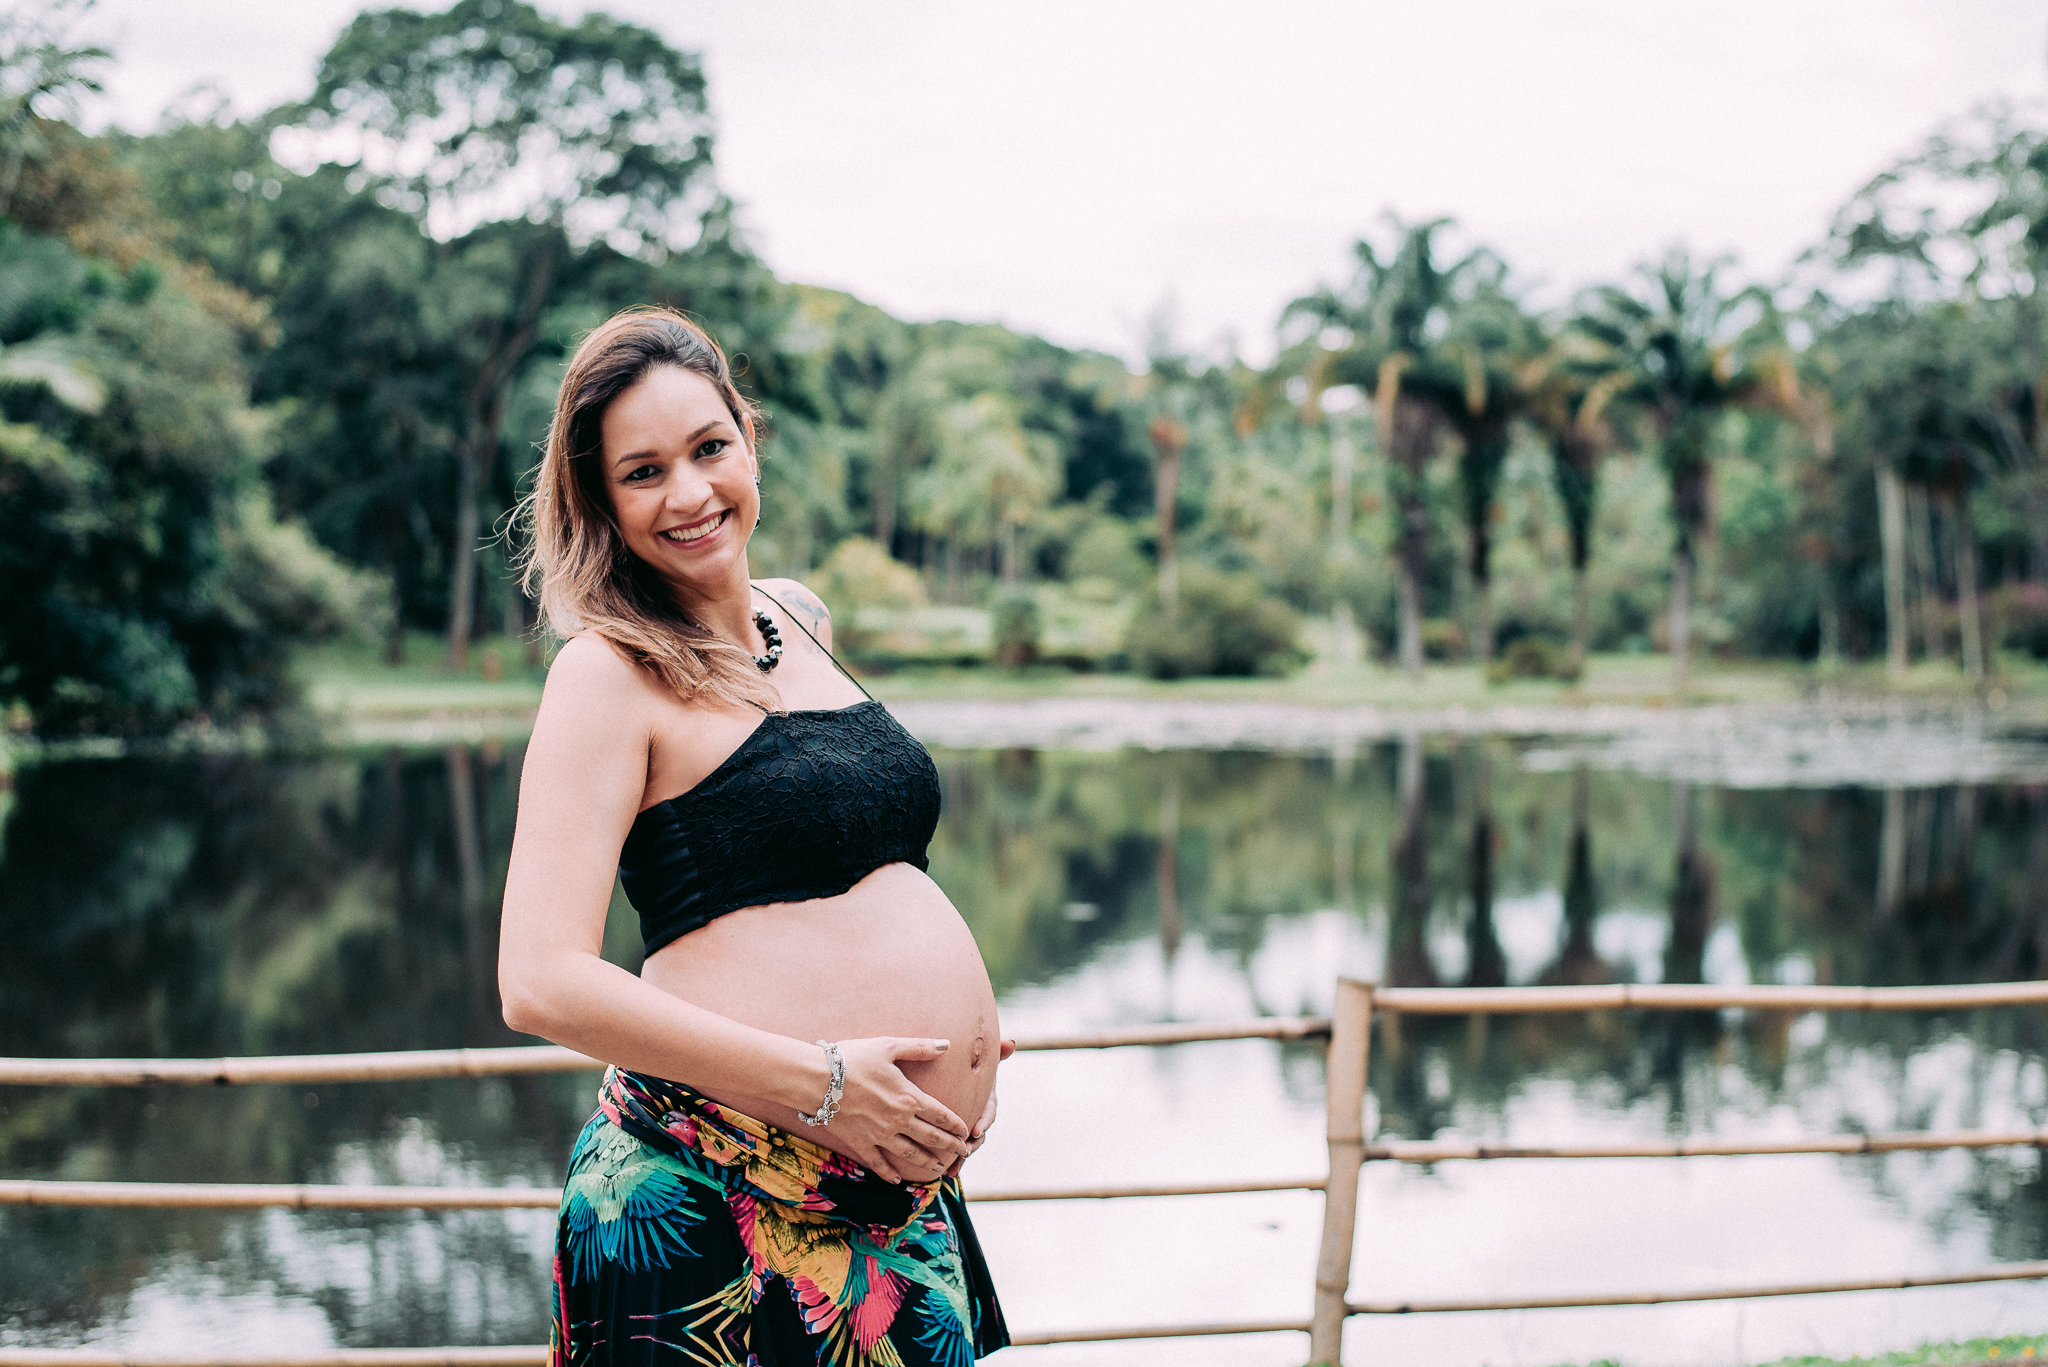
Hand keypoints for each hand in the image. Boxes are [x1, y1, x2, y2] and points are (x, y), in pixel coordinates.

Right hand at [826, 1037, 970, 1184]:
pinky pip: (878, 1162)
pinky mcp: (860, 1142)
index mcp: (909, 1097)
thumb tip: (946, 1043)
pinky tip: (896, 1180)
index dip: (955, 1125)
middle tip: (963, 1153)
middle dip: (949, 1146)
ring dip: (927, 1162)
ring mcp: (879, 1135)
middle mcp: (898, 1120)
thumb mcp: (888, 1046)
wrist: (818, 1080)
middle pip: (931, 1137)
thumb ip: (919, 1047)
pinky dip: (888, 1173)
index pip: (940, 1115)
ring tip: (939, 1169)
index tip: (966, 1131)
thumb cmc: (853, 1059)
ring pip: (910, 1154)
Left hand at [947, 1037, 1014, 1177]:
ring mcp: (969, 1126)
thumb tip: (1012, 1042)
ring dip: (963, 1157)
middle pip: (980, 1133)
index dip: (984, 1121)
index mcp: (987, 1099)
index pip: (989, 1111)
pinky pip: (957, 1150)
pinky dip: (954, 1162)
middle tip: (965, 1151)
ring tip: (955, 1167)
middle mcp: (980, 1114)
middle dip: (973, 1145)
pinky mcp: (958, 1134)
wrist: (955, 1077)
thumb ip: (996, 1053)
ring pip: (969, 1145)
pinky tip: (947, 1174)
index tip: (976, 1130)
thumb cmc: (971, 1066)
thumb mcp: (983, 1060)